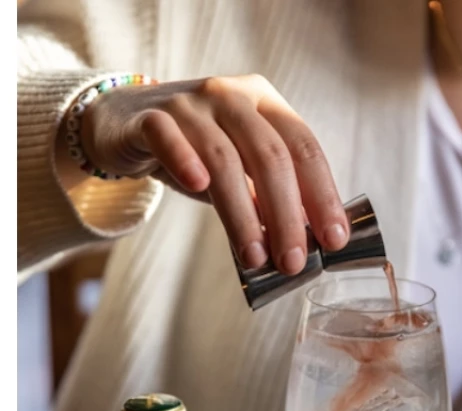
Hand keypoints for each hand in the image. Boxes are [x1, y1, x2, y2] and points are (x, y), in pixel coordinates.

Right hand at [68, 75, 348, 274]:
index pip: (305, 148)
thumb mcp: (242, 169)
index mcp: (266, 103)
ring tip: (254, 256)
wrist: (124, 122)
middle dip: (286, 215)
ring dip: (243, 214)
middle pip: (270, 156)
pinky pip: (168, 136)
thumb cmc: (197, 152)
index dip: (323, 195)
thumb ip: (270, 196)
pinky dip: (184, 159)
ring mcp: (189, 103)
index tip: (334, 240)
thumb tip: (306, 244)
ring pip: (224, 158)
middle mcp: (232, 96)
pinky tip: (198, 186)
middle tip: (293, 262)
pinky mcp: (148, 116)